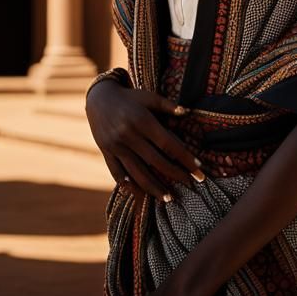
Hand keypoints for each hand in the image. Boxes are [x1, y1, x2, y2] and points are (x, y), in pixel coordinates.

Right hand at [85, 77, 204, 200]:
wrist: (99, 97)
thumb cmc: (130, 97)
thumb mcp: (149, 97)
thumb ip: (168, 105)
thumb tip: (187, 112)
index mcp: (142, 121)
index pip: (168, 144)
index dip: (184, 157)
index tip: (198, 168)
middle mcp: (128, 135)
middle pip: (155, 161)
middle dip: (175, 175)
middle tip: (191, 185)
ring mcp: (115, 145)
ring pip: (137, 172)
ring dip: (154, 187)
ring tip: (169, 198)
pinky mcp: (106, 152)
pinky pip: (116, 172)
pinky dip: (128, 185)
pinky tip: (140, 194)